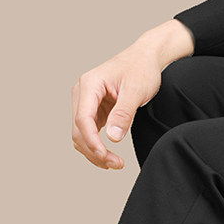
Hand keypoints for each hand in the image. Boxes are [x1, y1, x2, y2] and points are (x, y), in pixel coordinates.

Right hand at [71, 20, 193, 169]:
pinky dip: (96, 148)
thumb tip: (112, 138)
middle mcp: (82, 93)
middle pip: (79, 131)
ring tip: (115, 163)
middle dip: (94, 152)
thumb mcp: (136, 90)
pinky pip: (88, 134)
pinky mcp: (92, 111)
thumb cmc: (141, 68)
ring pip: (81, 136)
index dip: (92, 142)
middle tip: (117, 164)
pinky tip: (109, 157)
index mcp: (89, 84)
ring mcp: (85, 103)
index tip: (105, 157)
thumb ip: (124, 113)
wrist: (145, 58)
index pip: (82, 119)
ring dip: (94, 153)